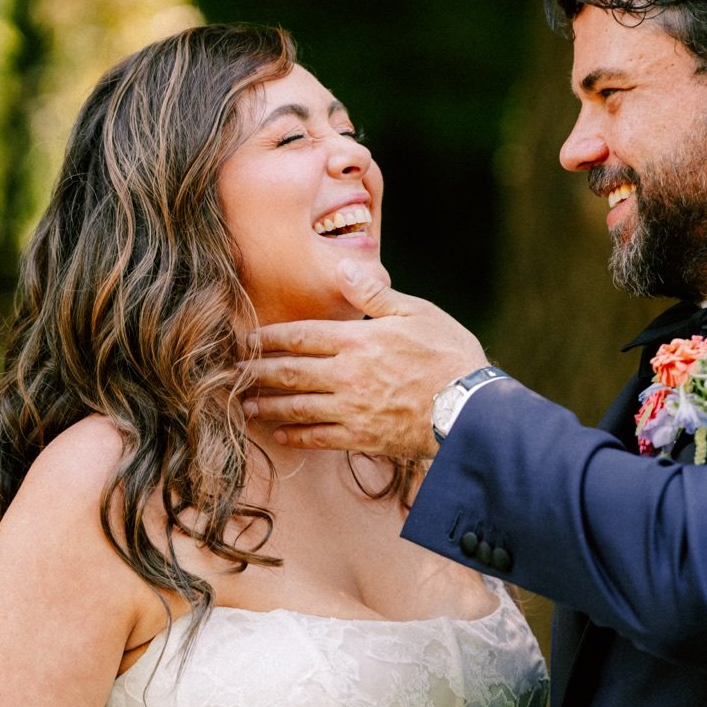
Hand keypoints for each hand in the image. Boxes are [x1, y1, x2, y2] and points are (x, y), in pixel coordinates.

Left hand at [240, 261, 486, 461]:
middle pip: (290, 372)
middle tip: (234, 373)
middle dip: (258, 372)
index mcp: (357, 340)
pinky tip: (281, 435)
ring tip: (246, 406)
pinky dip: (296, 436)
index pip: (300, 335)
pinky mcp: (363, 437)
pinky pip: (319, 438)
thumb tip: (342, 269)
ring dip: (268, 406)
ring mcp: (352, 408)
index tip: (247, 339)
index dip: (269, 337)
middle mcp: (346, 374)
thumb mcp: (418, 313)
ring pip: (297, 407)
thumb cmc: (451, 356)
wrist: (472, 409)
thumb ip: (375, 293)